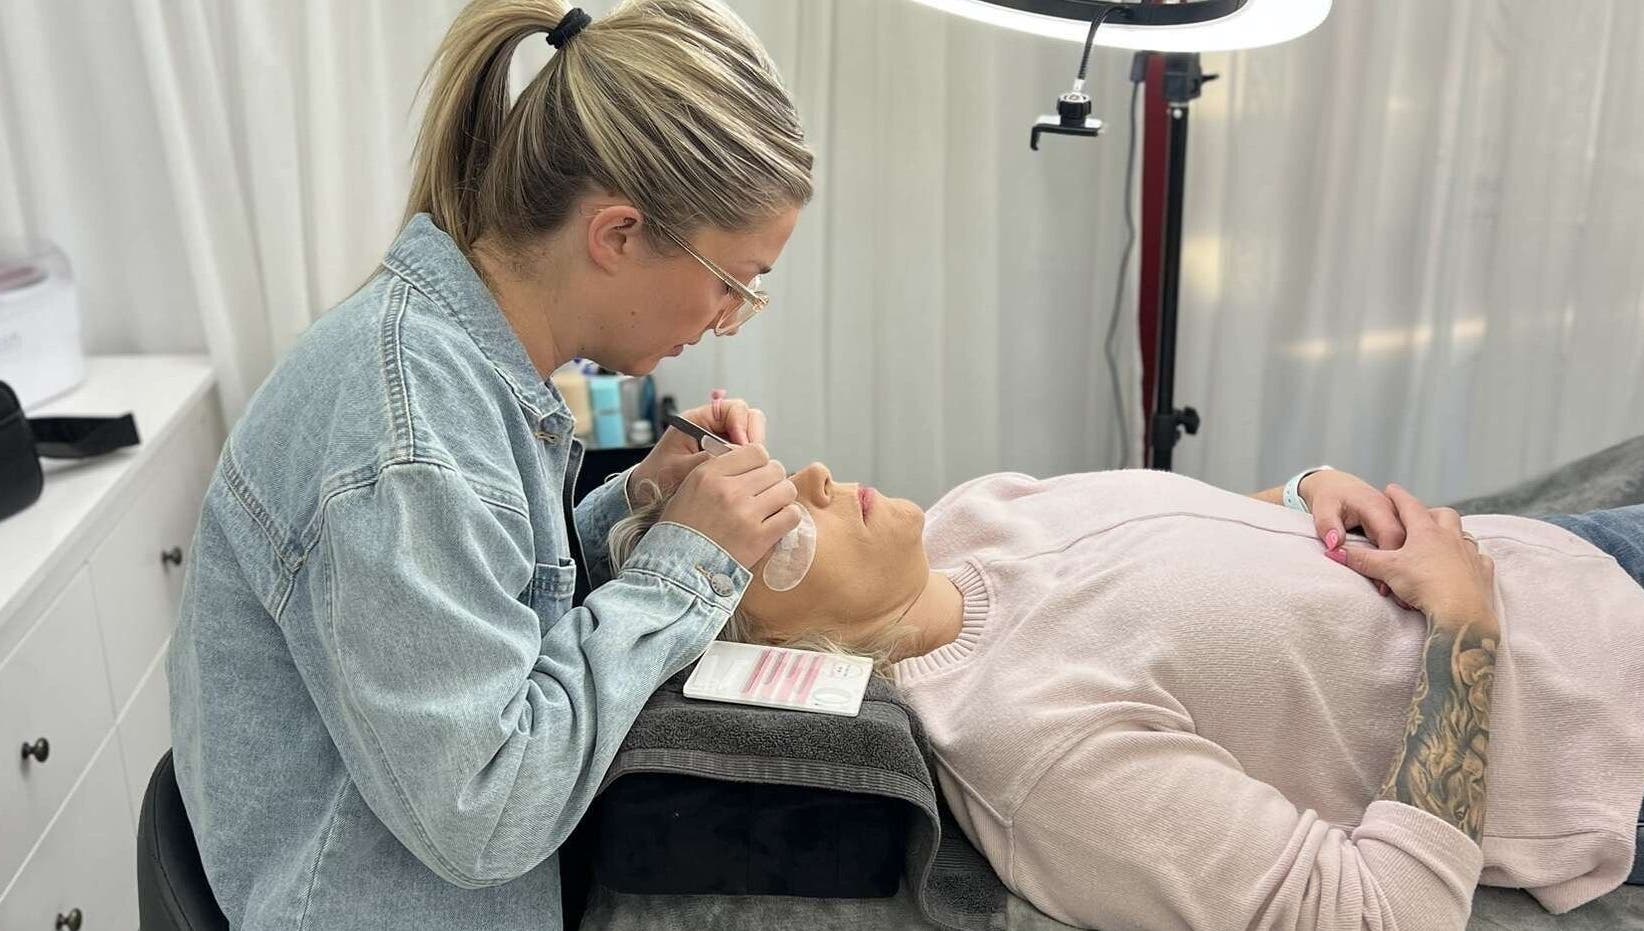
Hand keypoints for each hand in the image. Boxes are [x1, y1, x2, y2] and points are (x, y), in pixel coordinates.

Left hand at [629, 392, 767, 505]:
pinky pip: (746, 452)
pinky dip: (750, 462)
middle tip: (753, 459)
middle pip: (747, 418)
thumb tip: (734, 452)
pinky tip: (745, 476)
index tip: (742, 446)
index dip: (742, 425)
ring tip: (748, 470)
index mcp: (696, 420)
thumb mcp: (680, 468)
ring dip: (754, 451)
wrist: (647, 492)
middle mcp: (711, 426)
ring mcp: (720, 440)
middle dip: (753, 436)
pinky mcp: (725, 455)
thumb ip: (707, 458)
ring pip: (751, 435)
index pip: (732, 409)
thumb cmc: (658, 478)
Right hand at [659, 442, 800, 569]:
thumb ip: (720, 470)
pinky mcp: (759, 537)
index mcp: (710, 474)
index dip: (760, 463)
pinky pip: (792, 515)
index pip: (756, 451)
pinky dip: (788, 518)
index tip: (756, 475)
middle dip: (773, 480)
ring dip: (783, 499)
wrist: (678, 567)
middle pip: (775, 469)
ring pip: (787, 490)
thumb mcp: (691, 487)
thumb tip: (752, 461)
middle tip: (765, 494)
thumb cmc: (683, 529)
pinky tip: (776, 524)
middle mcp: (729, 490)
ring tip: (771, 509)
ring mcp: (746, 514)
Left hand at [1303, 469, 1408, 603]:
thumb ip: (1327, 524)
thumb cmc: (1330, 497)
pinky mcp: (1396, 528)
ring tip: (1405, 600)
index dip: (1390, 560)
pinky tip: (1405, 588)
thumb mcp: (1324, 508)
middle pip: (1405, 544)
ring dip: (1410, 570)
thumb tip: (1334, 544)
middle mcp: (1392, 512)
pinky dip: (1405, 565)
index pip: (1390, 534)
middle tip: (1399, 600)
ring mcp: (1397, 520)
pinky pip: (1405, 548)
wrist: (1337, 485)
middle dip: (1405, 570)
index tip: (1384, 586)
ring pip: (1410, 547)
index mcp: (1376, 505)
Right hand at [1330, 484, 1498, 631]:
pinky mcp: (1483, 573)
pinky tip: (1467, 564)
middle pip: (1444, 515)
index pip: (1409, 506)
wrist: (1460, 611)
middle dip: (1432, 512)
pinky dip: (1473, 559)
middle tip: (1422, 517)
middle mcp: (1451, 538)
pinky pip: (1481, 560)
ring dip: (1454, 534)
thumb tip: (1335, 551)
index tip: (1391, 489)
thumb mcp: (1387, 570)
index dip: (1398, 496)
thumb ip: (1361, 559)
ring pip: (1465, 535)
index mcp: (1426, 532)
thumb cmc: (1424, 585)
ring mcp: (1470, 554)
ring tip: (1444, 540)